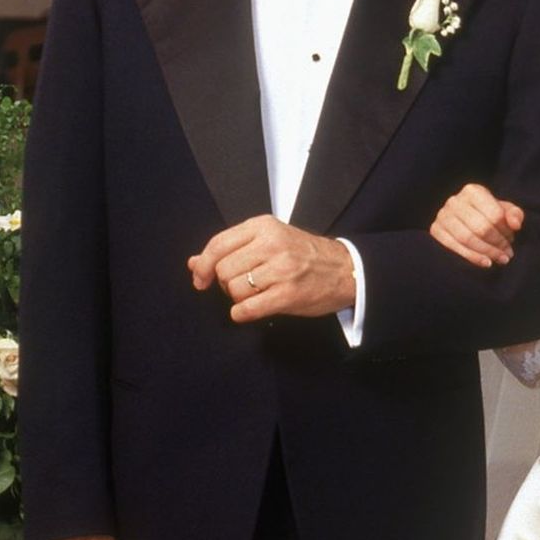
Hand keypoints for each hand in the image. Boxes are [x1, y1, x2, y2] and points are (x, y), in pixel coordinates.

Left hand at [189, 216, 355, 321]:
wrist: (345, 270)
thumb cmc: (304, 255)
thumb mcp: (269, 241)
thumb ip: (231, 249)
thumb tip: (194, 264)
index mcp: (263, 226)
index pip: (218, 244)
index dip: (202, 265)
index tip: (200, 280)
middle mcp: (272, 244)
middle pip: (223, 269)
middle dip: (224, 283)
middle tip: (242, 285)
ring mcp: (281, 269)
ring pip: (233, 289)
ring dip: (237, 298)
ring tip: (255, 294)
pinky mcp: (289, 294)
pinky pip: (248, 308)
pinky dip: (242, 313)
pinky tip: (249, 310)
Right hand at [430, 184, 523, 267]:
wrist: (463, 220)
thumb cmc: (488, 215)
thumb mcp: (504, 212)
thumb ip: (515, 215)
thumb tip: (515, 225)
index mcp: (473, 191)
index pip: (494, 214)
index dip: (505, 231)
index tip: (511, 240)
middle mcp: (455, 201)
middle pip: (481, 228)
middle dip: (497, 244)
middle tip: (507, 254)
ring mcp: (443, 215)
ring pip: (467, 238)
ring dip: (487, 252)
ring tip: (500, 259)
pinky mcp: (435, 229)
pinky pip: (454, 247)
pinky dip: (472, 257)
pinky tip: (485, 263)